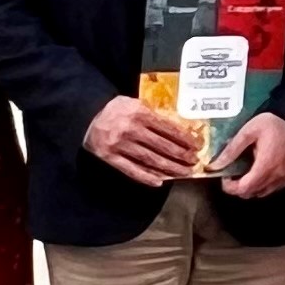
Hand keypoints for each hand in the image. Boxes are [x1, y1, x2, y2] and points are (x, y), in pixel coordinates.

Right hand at [83, 93, 204, 187]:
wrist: (87, 117)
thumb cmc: (116, 109)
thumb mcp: (135, 103)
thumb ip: (153, 113)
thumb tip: (178, 128)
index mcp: (139, 113)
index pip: (168, 128)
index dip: (185, 139)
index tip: (197, 146)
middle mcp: (131, 129)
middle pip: (162, 146)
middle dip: (181, 155)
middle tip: (194, 162)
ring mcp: (120, 145)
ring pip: (150, 160)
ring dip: (169, 168)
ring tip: (183, 173)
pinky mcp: (110, 157)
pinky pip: (131, 170)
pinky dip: (146, 177)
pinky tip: (160, 181)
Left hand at [215, 111, 284, 200]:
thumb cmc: (273, 124)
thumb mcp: (248, 131)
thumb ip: (231, 150)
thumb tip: (215, 165)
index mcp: (265, 166)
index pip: (243, 189)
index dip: (230, 187)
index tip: (225, 177)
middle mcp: (277, 176)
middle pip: (252, 193)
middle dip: (239, 187)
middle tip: (234, 174)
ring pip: (263, 193)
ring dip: (252, 187)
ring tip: (247, 173)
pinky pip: (275, 187)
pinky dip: (265, 185)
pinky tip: (262, 172)